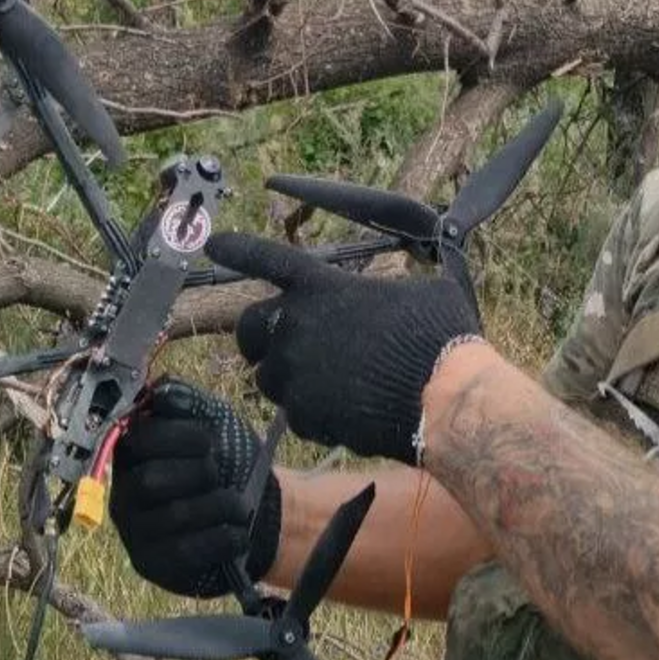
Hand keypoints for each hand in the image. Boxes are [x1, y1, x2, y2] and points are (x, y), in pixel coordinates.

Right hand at [108, 378, 280, 596]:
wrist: (260, 511)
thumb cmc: (230, 461)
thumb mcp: (213, 420)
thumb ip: (186, 400)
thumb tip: (159, 392)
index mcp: (133, 453)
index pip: (138, 440)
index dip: (179, 437)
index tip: (208, 440)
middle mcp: (124, 494)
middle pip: (149, 481)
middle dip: (198, 473)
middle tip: (218, 475)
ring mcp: (135, 534)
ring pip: (173, 517)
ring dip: (219, 505)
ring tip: (239, 506)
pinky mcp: (154, 565)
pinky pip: (187, 552)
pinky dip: (224, 537)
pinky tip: (238, 531)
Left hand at [204, 232, 482, 464]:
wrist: (444, 399)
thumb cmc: (442, 338)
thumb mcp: (424, 291)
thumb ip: (395, 288)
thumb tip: (404, 293)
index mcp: (324, 287)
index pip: (268, 258)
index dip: (238, 249)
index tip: (214, 243)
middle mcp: (298, 325)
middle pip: (249, 327)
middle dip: (260, 337)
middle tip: (285, 344)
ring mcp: (296, 372)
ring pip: (269, 377)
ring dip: (291, 379)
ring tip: (332, 384)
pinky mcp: (303, 414)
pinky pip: (295, 415)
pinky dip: (315, 415)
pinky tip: (348, 412)